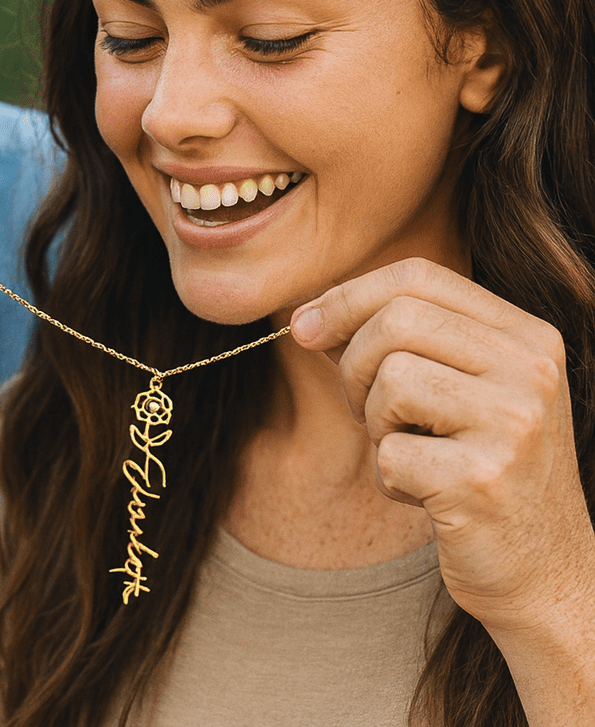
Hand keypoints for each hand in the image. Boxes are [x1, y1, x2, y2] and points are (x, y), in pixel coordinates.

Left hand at [289, 257, 594, 634]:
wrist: (545, 571)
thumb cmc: (481, 468)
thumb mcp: (455, 390)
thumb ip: (396, 342)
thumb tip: (307, 318)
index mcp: (527, 336)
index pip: (418, 278)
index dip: (347, 296)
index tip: (304, 326)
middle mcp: (530, 370)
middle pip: (395, 322)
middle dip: (353, 364)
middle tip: (366, 409)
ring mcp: (512, 425)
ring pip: (389, 382)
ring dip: (376, 425)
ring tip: (412, 454)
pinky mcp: (482, 481)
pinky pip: (389, 455)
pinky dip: (390, 480)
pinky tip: (427, 497)